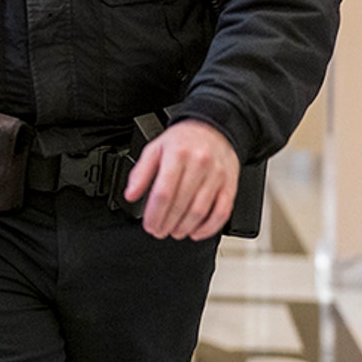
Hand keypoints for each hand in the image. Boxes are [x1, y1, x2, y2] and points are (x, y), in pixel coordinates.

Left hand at [122, 119, 239, 240]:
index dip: (154, 213)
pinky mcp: (230, 186)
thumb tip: (131, 194)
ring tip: (173, 232)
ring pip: (200, 211)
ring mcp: (217, 176)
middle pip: (181, 204)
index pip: (163, 192)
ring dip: (184, 227)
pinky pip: (222, 212)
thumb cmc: (183, 141)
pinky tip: (196, 232)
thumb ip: (141, 172)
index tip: (148, 224)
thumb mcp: (155, 149)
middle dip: (166, 223)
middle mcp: (199, 165)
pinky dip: (208, 228)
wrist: (214, 129)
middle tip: (158, 231)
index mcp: (178, 155)